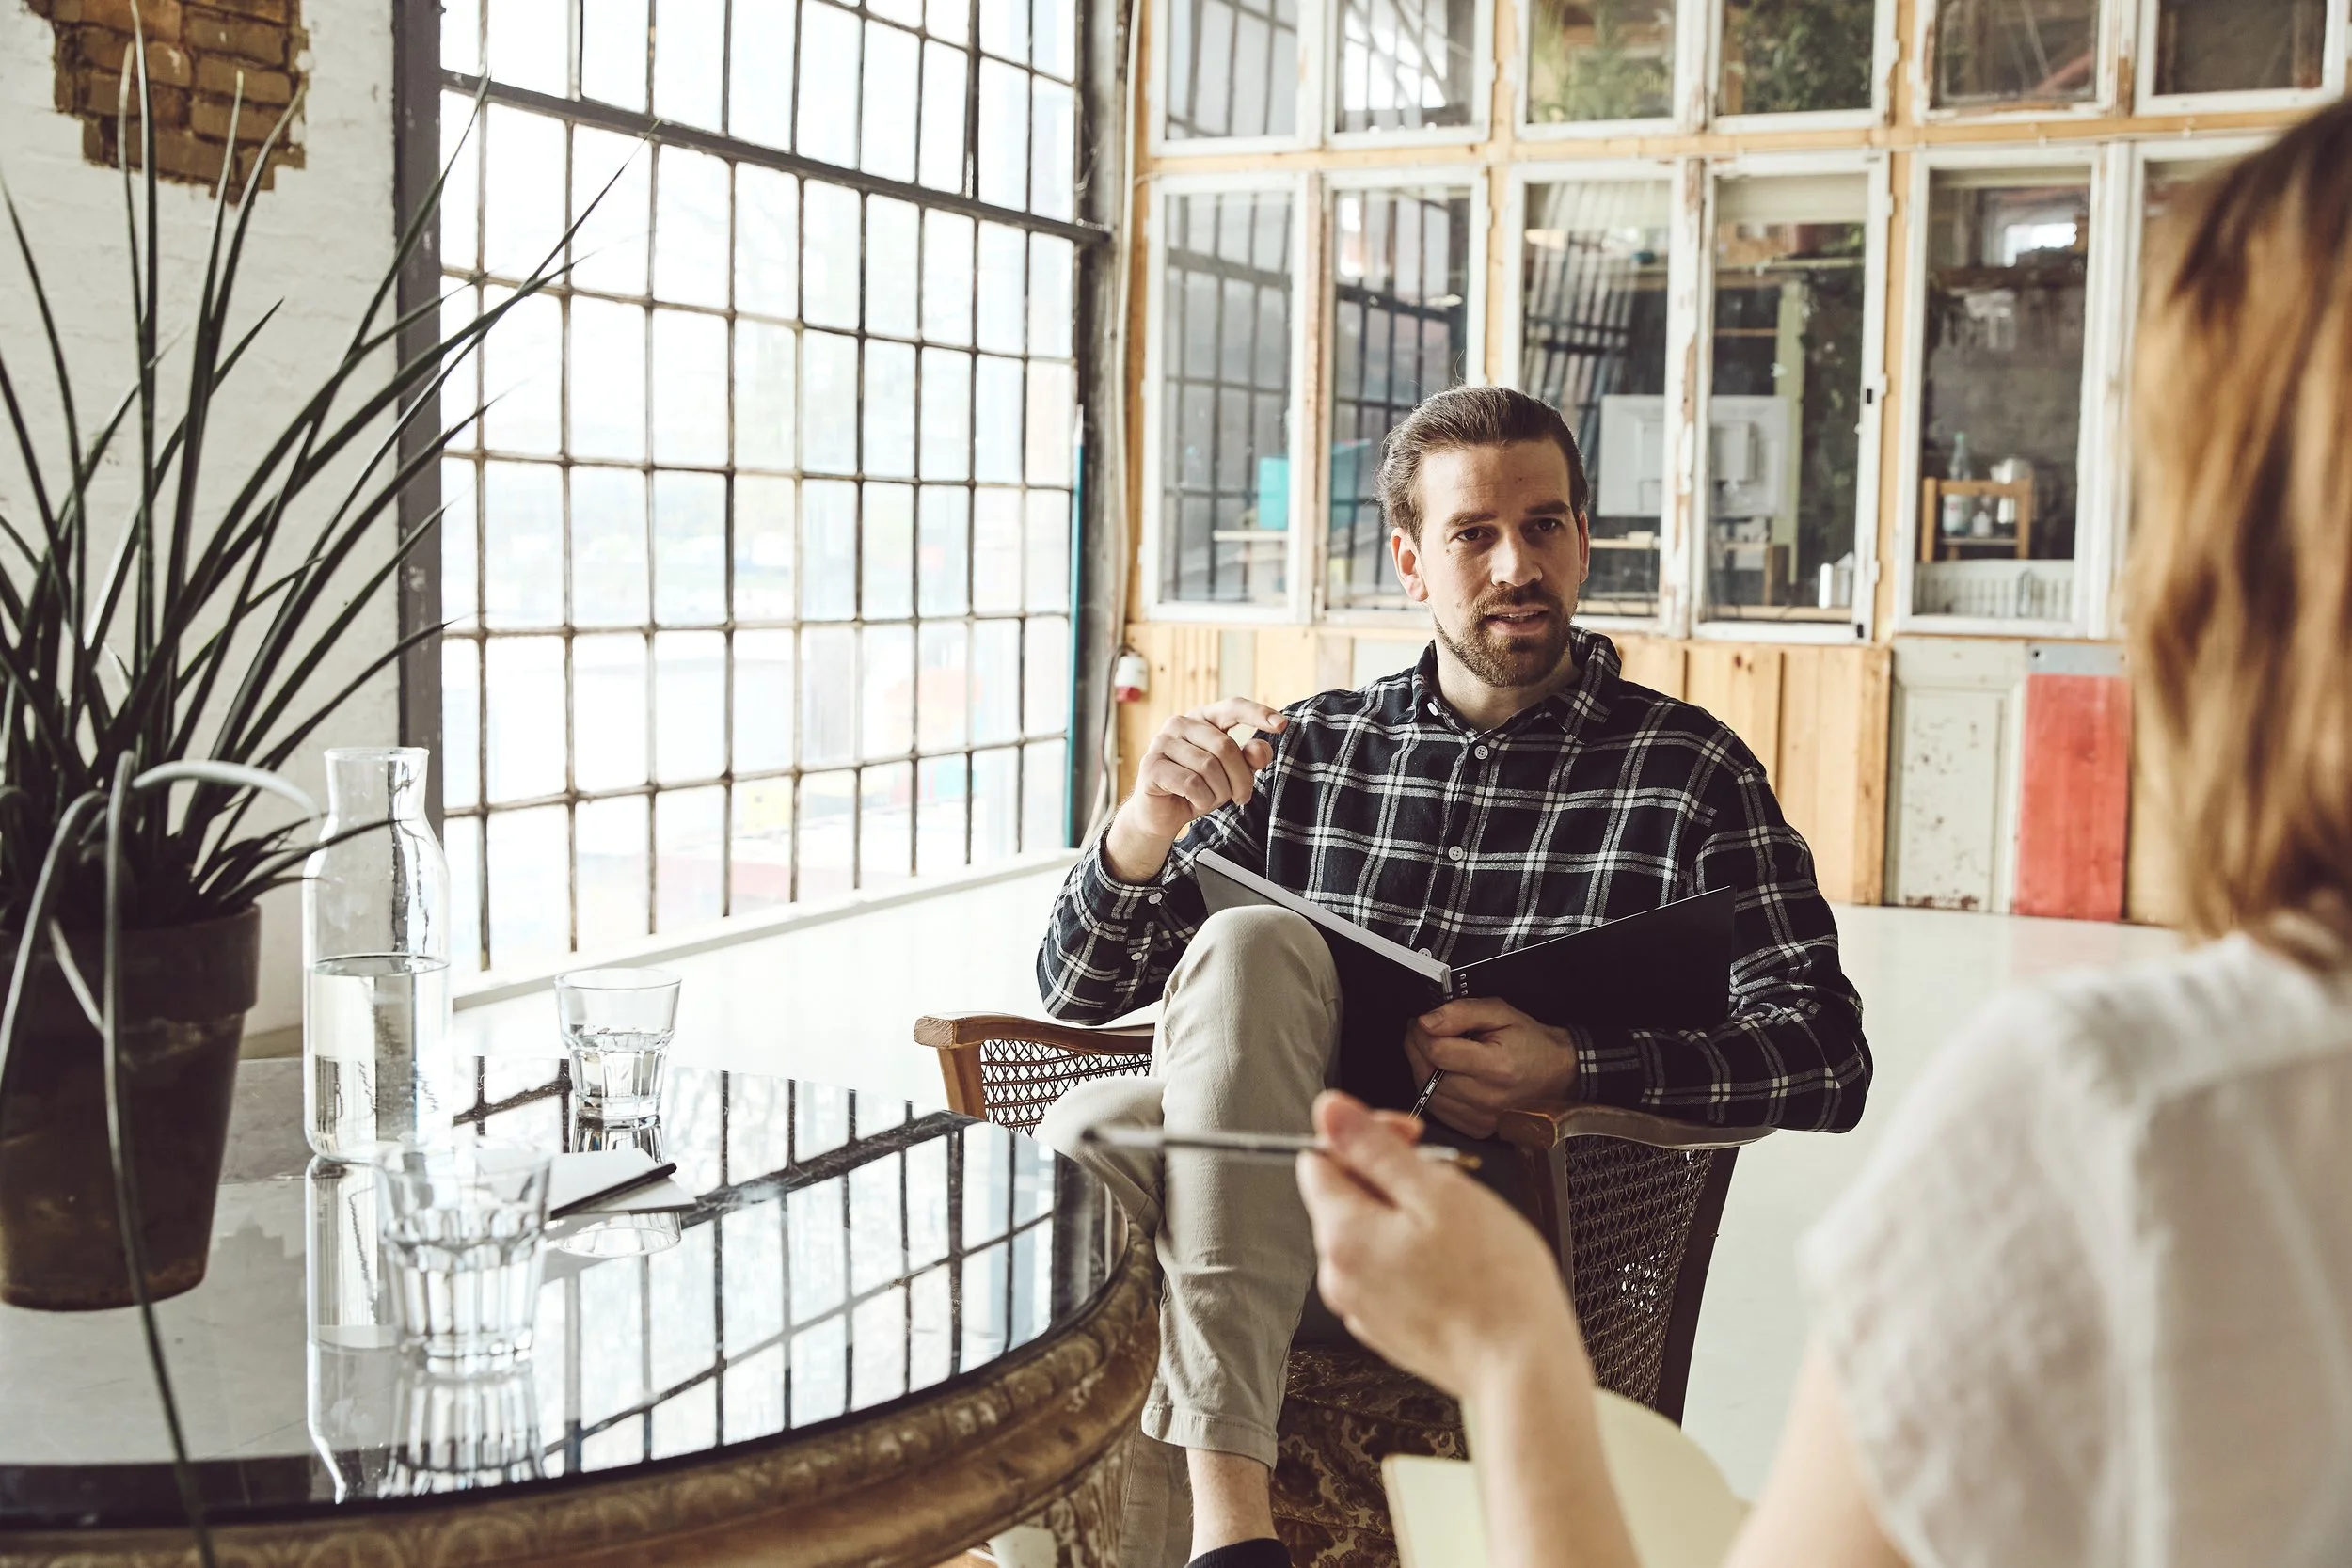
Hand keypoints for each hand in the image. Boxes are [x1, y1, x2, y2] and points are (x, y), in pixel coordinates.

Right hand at [1103, 698, 1286, 878]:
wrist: (1162, 815)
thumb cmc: (1198, 788)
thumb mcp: (1231, 775)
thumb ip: (1249, 759)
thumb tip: (1263, 748)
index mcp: (1202, 718)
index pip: (1233, 707)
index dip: (1257, 714)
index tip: (1282, 724)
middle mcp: (1179, 723)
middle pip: (1225, 747)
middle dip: (1240, 778)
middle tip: (1242, 797)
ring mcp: (1161, 742)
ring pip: (1208, 767)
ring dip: (1219, 792)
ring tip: (1212, 799)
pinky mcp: (1151, 765)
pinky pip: (1191, 784)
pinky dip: (1201, 800)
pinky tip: (1195, 802)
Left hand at [1297, 1092, 1583, 1400]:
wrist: (1522, 1369)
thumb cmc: (1494, 1285)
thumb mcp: (1437, 1191)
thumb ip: (1374, 1147)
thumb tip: (1328, 1111)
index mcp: (1341, 1233)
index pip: (1320, 1157)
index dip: (1366, 1135)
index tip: (1412, 1138)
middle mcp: (1338, 1273)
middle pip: (1344, 1196)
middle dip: (1392, 1179)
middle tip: (1449, 1186)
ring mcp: (1361, 1306)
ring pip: (1370, 1234)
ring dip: (1408, 1219)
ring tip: (1460, 1232)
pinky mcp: (1387, 1328)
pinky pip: (1389, 1272)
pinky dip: (1416, 1258)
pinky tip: (1457, 1266)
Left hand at [1402, 997, 1578, 1138]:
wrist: (1557, 1073)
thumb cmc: (1531, 1044)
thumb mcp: (1500, 1013)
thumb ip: (1461, 1013)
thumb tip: (1427, 1022)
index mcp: (1495, 1067)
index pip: (1438, 1052)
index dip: (1422, 1033)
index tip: (1423, 1022)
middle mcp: (1488, 1097)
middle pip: (1428, 1074)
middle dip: (1417, 1048)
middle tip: (1423, 1032)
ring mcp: (1483, 1118)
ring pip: (1428, 1094)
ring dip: (1421, 1069)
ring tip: (1434, 1051)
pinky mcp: (1478, 1129)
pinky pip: (1439, 1110)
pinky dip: (1432, 1091)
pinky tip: (1442, 1074)